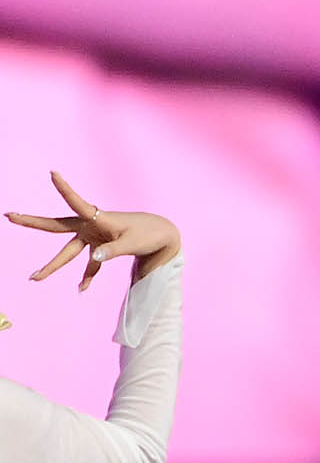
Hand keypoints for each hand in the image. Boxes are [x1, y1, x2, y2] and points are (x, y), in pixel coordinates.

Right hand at [5, 172, 179, 291]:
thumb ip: (113, 251)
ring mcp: (93, 237)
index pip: (77, 202)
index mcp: (98, 218)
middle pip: (56, 226)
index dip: (65, 189)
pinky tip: (81, 289)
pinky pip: (90, 264)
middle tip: (9, 216)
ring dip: (53, 265)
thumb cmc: (147, 236)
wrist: (161, 236)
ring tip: (34, 278)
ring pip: (68, 252)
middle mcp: (90, 225)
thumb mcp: (132, 243)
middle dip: (32, 223)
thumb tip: (94, 258)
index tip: (52, 173)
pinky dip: (87, 276)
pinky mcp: (100, 247)